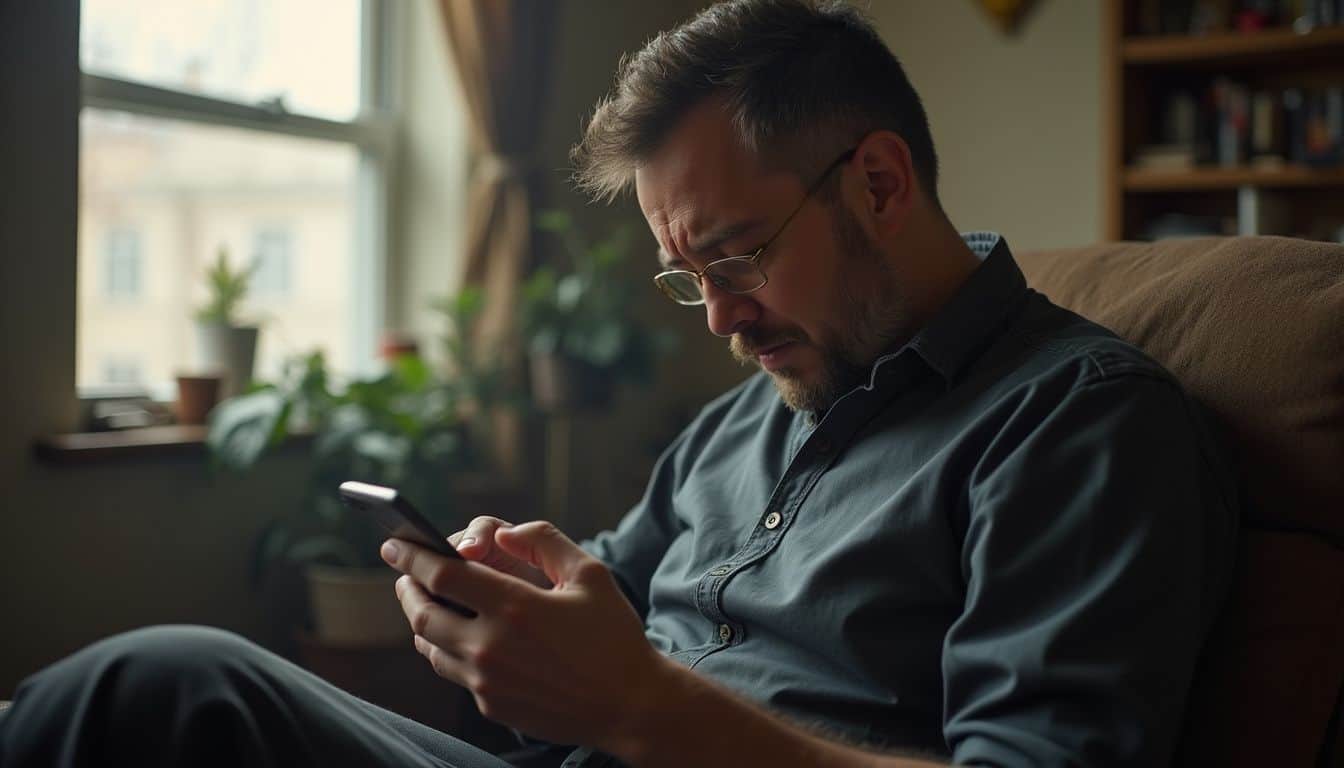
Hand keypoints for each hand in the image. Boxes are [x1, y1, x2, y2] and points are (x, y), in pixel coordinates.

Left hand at [381, 521, 668, 749]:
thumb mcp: (590, 574)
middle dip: (406, 590)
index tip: (395, 543)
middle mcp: (491, 647)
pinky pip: (455, 674)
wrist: (631, 706)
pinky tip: (461, 638)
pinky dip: (449, 651)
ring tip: (427, 605)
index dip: (412, 556)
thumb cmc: (613, 636)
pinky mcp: (492, 706)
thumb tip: (502, 534)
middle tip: (404, 576)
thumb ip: (544, 541)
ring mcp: (487, 681)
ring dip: (422, 622)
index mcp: (514, 607)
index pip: (441, 575)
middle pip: (422, 615)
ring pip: (430, 648)